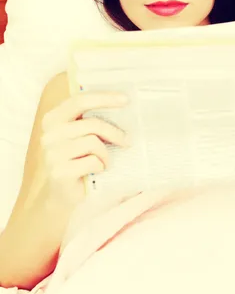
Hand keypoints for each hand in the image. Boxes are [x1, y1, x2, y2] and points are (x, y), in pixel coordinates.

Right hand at [40, 91, 129, 210]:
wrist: (61, 195)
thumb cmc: (77, 161)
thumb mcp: (80, 137)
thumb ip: (91, 122)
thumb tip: (122, 106)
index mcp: (53, 119)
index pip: (80, 100)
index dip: (104, 98)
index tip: (125, 99)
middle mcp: (49, 134)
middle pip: (92, 124)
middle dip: (114, 132)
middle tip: (127, 141)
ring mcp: (52, 153)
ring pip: (94, 143)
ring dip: (105, 155)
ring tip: (104, 162)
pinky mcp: (60, 171)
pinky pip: (92, 162)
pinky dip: (100, 167)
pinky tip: (95, 172)